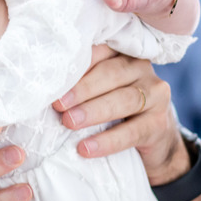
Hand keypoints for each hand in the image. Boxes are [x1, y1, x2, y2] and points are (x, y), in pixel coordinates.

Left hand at [52, 46, 188, 183]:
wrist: (153, 141)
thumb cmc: (113, 109)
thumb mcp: (96, 91)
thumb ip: (78, 81)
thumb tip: (41, 87)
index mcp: (121, 54)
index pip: (99, 52)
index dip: (76, 65)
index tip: (51, 79)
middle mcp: (141, 68)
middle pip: (112, 73)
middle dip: (82, 89)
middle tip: (58, 104)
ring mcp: (156, 95)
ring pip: (125, 99)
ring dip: (94, 111)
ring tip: (69, 122)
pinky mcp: (159, 124)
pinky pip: (133, 131)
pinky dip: (108, 141)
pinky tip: (86, 148)